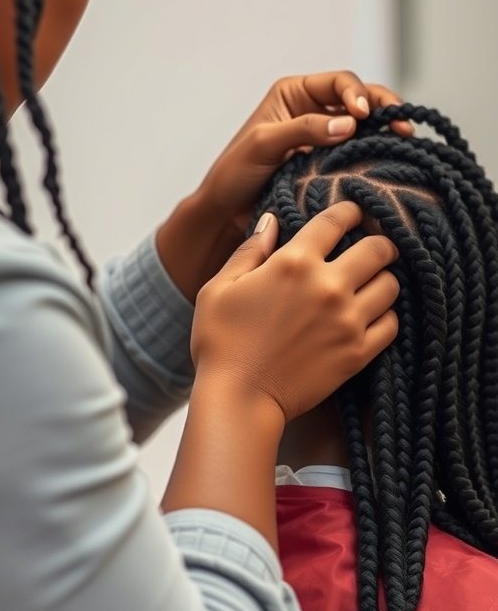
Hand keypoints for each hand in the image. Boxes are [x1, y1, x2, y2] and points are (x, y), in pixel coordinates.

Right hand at [191, 201, 398, 422]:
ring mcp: (347, 321)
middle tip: (373, 249)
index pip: (337, 220)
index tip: (353, 213)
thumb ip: (249, 251)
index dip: (349, 211)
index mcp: (294, 263)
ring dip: (383, 280)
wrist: (239, 399)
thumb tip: (272, 221)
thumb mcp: (219, 288)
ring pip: (390, 285)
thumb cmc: (220, 343)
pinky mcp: (357, 353)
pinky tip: (370, 317)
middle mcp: (328, 286)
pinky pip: (391, 324)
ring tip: (371, 284)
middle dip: (378, 243)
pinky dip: (385, 317)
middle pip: (378, 249)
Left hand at [197, 72, 412, 235]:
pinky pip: (360, 154)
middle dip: (384, 109)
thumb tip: (350, 124)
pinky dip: (377, 155)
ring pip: (366, 127)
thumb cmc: (235, 174)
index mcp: (294, 94)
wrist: (226, 214)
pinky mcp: (331, 164)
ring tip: (407, 142)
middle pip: (361, 99)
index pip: (339, 83)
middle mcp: (314, 110)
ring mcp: (325, 138)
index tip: (364, 116)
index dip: (357, 94)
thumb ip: (304, 130)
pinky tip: (392, 163)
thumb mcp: (264, 145)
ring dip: (387, 132)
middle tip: (404, 127)